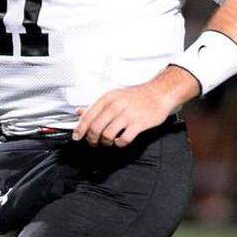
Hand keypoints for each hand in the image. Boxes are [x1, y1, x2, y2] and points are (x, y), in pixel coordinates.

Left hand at [72, 67, 194, 147]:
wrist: (159, 93)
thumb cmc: (137, 95)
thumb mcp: (114, 96)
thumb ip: (97, 105)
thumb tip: (80, 112)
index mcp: (108, 98)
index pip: (88, 116)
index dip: (80, 129)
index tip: (77, 137)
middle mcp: (116, 105)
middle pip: (95, 127)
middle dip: (92, 138)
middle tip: (93, 142)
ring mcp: (128, 115)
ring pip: (107, 134)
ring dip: (105, 142)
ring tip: (108, 141)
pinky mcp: (139, 124)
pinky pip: (124, 139)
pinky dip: (119, 143)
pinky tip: (120, 141)